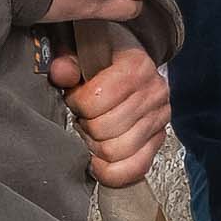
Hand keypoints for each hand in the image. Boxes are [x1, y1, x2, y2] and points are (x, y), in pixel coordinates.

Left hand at [50, 35, 171, 189]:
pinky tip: (99, 161)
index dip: (77, 103)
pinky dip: (112, 172)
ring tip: (92, 133)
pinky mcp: (158, 139)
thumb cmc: (103, 56)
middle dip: (85, 127)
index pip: (96, 100)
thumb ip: (67, 60)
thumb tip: (61, 74)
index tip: (76, 98)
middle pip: (105, 130)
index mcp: (136, 66)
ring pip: (117, 152)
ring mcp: (159, 118)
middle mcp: (154, 92)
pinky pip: (136, 168)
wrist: (128, 59)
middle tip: (82, 118)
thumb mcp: (80, 48)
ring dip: (96, 148)